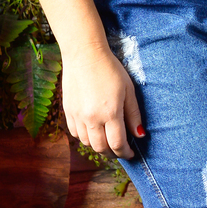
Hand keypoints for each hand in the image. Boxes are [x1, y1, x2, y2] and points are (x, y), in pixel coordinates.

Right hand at [62, 45, 142, 160]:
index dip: (125, 153)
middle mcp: (91, 118)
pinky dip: (85, 138)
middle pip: (101, 148)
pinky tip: (93, 132)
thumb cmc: (110, 69)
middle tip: (120, 150)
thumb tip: (139, 135)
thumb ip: (133, 114)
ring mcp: (77, 116)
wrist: (84, 54)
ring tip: (108, 142)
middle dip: (113, 153)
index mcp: (110, 112)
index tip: (131, 153)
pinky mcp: (67, 111)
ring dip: (99, 146)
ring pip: (87, 143)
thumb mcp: (128, 90)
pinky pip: (76, 134)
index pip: (117, 144)